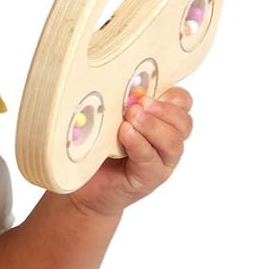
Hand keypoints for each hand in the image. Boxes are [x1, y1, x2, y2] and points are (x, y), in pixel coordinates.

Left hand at [70, 88, 192, 217]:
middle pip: (183, 121)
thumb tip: (117, 80)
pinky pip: (151, 159)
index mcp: (162, 120)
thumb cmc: (97, 149)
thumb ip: (121, 103)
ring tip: (131, 118)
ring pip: (173, 141)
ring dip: (153, 126)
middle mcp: (167, 141)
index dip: (172, 95)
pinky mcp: (149, 178)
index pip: (182, 102)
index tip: (148, 89)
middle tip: (139, 103)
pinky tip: (125, 134)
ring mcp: (161, 162)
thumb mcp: (110, 119)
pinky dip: (139, 143)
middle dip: (163, 109)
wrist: (85, 188)